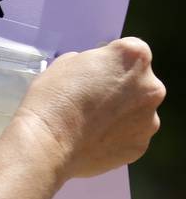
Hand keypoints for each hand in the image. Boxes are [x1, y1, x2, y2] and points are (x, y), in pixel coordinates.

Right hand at [13, 37, 164, 178]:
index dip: (109, 63)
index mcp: (134, 57)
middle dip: (121, 89)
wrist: (47, 143)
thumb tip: (93, 74)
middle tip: (92, 101)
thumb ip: (89, 63)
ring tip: (91, 126)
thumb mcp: (64, 63)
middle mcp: (151, 86)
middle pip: (140, 83)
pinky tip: (93, 141)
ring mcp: (150, 119)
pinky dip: (116, 138)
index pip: (130, 52)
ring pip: (137, 112)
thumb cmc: (52, 97)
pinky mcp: (140, 146)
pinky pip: (130, 137)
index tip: (92, 75)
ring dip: (121, 115)